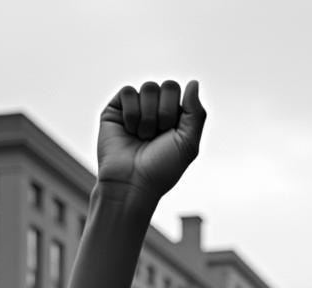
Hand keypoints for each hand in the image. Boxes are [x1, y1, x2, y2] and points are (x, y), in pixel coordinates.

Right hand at [96, 79, 205, 207]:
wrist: (133, 182)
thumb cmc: (162, 168)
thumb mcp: (188, 143)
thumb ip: (195, 113)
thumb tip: (193, 81)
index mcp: (175, 116)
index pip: (181, 92)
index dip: (176, 112)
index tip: (170, 134)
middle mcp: (156, 109)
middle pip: (167, 86)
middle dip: (164, 113)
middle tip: (156, 136)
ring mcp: (136, 107)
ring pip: (148, 87)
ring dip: (148, 117)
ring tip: (142, 137)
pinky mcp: (116, 109)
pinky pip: (129, 92)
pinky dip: (132, 114)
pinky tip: (129, 131)